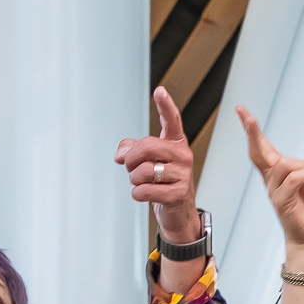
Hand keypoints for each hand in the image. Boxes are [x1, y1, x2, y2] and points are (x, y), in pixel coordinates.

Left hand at [116, 86, 199, 243]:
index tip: (159, 91)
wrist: (178, 213)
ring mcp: (183, 175)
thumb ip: (129, 150)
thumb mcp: (146, 162)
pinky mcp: (178, 194)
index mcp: (175, 143)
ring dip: (134, 180)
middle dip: (131, 160)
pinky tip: (143, 195)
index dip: (165, 105)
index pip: (172, 120)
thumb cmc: (162, 183)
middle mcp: (183, 156)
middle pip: (146, 147)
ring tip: (141, 183)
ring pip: (143, 171)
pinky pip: (145, 190)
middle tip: (130, 167)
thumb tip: (120, 156)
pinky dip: (137, 194)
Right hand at [237, 106, 303, 250]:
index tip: (241, 111)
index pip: (260, 146)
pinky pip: (293, 179)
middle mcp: (271, 178)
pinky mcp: (281, 201)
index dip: (251, 129)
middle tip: (248, 116)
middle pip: (257, 152)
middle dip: (253, 133)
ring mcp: (273, 190)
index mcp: (275, 170)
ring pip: (284, 164)